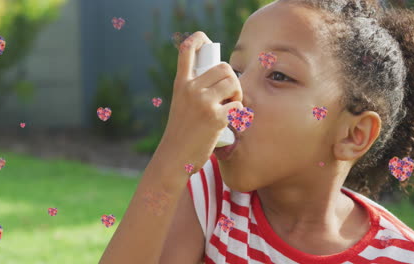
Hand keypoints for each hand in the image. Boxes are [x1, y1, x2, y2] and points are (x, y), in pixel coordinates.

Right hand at [161, 31, 242, 172]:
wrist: (174, 157)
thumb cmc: (181, 132)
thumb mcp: (180, 105)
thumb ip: (194, 90)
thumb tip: (221, 78)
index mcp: (181, 84)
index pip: (186, 50)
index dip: (198, 38)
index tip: (207, 42)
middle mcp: (190, 89)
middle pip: (224, 67)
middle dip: (233, 79)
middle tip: (230, 94)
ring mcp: (203, 102)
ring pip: (233, 82)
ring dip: (238, 94)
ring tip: (232, 105)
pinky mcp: (215, 118)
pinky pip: (238, 105)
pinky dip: (239, 113)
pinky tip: (232, 121)